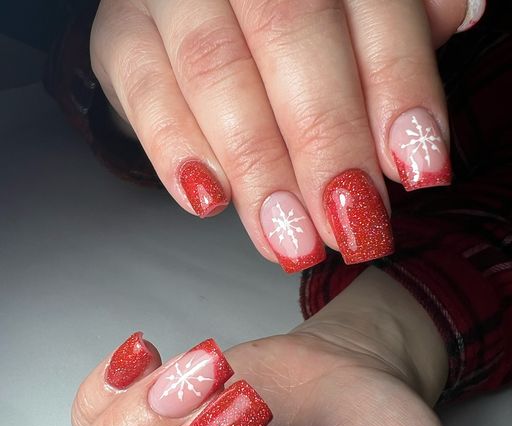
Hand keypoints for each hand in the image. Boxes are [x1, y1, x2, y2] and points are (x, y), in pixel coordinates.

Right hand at [90, 0, 483, 271]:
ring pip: (216, 71)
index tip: (419, 171)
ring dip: (259, 168)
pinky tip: (209, 202)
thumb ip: (396, 24)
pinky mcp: (122, 35)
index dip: (399, 89)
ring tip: (289, 239)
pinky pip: (143, 89)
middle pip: (291, 35)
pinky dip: (174, 150)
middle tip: (349, 226)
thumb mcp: (354, 14)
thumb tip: (461, 16)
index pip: (372, 5)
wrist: (202, 10)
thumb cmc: (293, 22)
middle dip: (326, 143)